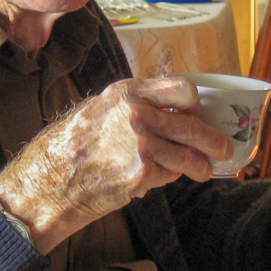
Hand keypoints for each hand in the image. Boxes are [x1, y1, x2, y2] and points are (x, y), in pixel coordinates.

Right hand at [0, 77, 231, 252]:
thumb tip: (167, 115)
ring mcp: (140, 143)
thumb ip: (132, 108)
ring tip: (205, 171)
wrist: (48, 182)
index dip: (194, 104)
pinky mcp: (142, 173)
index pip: (181, 88)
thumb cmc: (69, 147)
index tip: (198, 113)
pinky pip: (171, 174)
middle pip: (191, 124)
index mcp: (126, 92)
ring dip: (201, 165)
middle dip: (212, 139)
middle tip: (222, 148)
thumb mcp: (98, 111)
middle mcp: (136, 113)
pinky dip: (173, 177)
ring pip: (187, 153)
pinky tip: (169, 179)